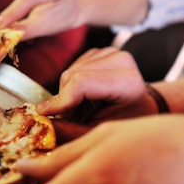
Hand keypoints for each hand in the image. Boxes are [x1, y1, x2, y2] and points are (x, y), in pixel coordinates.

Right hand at [38, 47, 157, 123]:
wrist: (141, 107)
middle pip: (72, 76)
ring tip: (81, 109)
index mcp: (128, 81)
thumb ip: (71, 130)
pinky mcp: (100, 51)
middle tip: (70, 118)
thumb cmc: (123, 122)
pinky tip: (84, 96)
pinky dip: (71, 84)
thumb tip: (42, 122)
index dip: (60, 99)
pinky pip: (72, 67)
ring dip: (67, 93)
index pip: (82, 83)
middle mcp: (121, 60)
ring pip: (69, 71)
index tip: (44, 113)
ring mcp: (110, 52)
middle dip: (64, 100)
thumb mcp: (99, 132)